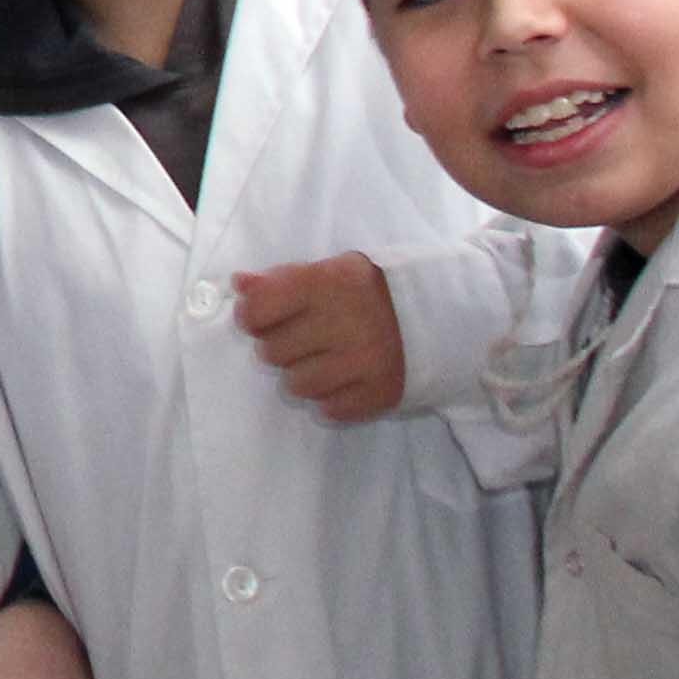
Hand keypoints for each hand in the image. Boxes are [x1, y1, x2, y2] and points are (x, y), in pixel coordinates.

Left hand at [233, 252, 405, 420]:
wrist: (440, 313)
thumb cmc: (368, 290)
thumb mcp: (327, 270)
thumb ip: (280, 278)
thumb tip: (238, 284)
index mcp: (326, 284)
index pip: (258, 309)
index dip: (251, 316)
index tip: (259, 318)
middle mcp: (345, 323)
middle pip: (272, 352)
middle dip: (278, 347)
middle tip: (299, 340)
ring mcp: (365, 361)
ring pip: (297, 385)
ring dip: (301, 375)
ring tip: (320, 360)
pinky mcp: (382, 393)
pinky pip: (330, 409)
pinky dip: (329, 399)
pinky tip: (341, 380)